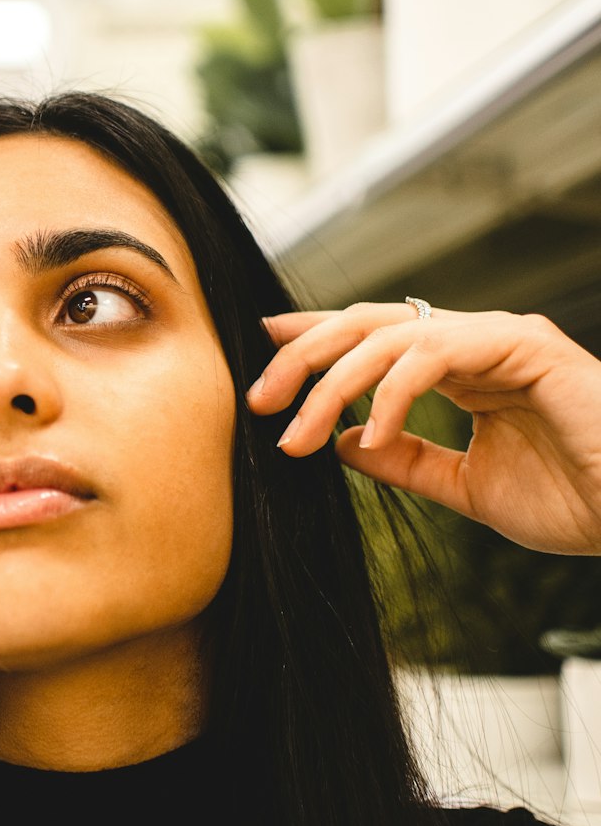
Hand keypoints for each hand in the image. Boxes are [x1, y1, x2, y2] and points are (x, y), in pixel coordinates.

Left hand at [246, 302, 600, 555]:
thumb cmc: (574, 501)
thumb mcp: (464, 486)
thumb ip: (404, 460)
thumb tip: (339, 441)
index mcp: (464, 368)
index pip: (375, 339)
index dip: (317, 339)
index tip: (263, 349)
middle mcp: (478, 342)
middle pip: (369, 325)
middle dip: (305, 355)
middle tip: (257, 398)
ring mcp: (502, 337)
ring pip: (391, 336)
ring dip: (332, 381)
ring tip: (297, 431)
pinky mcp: (527, 345)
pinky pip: (436, 354)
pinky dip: (392, 391)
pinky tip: (368, 431)